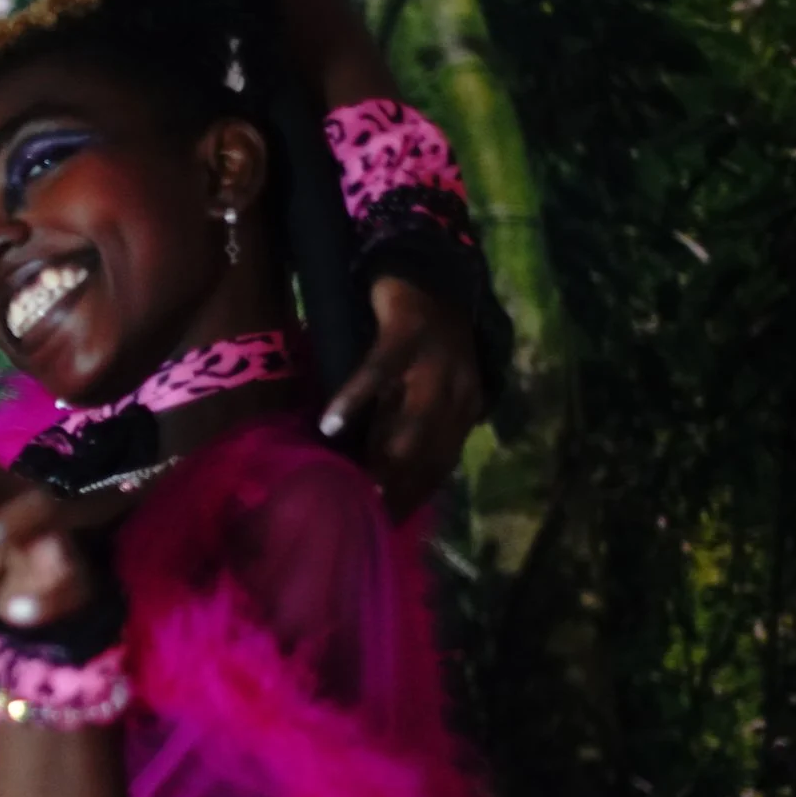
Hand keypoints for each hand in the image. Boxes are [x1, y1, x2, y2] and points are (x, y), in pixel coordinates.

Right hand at [319, 276, 483, 519]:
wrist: (427, 271)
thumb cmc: (419, 338)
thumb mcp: (426, 386)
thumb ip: (413, 423)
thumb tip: (381, 471)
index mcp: (464, 405)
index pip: (442, 462)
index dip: (417, 495)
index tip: (387, 525)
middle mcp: (458, 387)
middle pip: (431, 448)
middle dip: (403, 486)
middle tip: (370, 517)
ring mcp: (435, 359)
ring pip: (413, 417)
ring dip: (387, 454)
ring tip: (359, 486)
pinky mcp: (407, 332)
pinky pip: (380, 371)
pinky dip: (355, 398)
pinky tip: (331, 422)